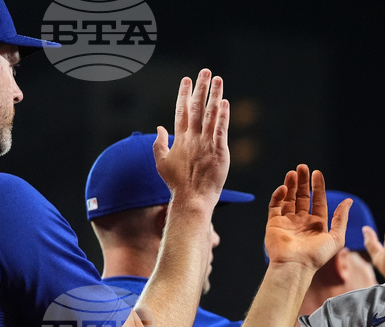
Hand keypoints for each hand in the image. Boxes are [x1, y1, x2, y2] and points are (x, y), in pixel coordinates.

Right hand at [153, 69, 229, 207]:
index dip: (184, 94)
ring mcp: (206, 143)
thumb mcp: (161, 162)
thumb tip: (159, 128)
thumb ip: (159, 144)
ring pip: (211, 114)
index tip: (186, 80)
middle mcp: (192, 137)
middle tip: (205, 71)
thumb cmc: (177, 183)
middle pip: (197, 107)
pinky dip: (223, 116)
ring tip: (218, 79)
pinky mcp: (219, 151)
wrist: (191, 198)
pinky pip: (221, 129)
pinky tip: (225, 102)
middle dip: (201, 88)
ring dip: (215, 95)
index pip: (181, 111)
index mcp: (179, 139)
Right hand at [264, 165, 351, 271]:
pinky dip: (278, 196)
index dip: (317, 186)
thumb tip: (348, 201)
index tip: (317, 173)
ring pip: (288, 199)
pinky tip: (284, 188)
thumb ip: (341, 218)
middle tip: (302, 167)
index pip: (317, 201)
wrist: (295, 266)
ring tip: (293, 173)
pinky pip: (275, 206)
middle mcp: (302, 222)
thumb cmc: (317, 255)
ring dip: (290, 185)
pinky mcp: (274, 224)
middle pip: (302, 197)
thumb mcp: (336, 237)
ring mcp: (287, 222)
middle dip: (303, 182)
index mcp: (317, 225)